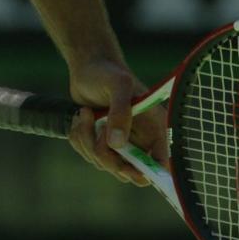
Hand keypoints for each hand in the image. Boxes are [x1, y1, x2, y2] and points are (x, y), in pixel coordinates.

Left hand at [67, 56, 168, 185]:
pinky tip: (81, 118)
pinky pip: (88, 155)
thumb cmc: (107, 72)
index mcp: (154, 128)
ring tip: (85, 114)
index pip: (159, 164)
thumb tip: (116, 144)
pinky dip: (79, 139)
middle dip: (106, 155)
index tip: (125, 167)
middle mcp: (139, 140)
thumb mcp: (118, 85)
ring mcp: (119, 143)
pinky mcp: (101, 141)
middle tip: (97, 131)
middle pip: (127, 171)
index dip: (145, 173)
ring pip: (104, 163)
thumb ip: (120, 112)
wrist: (87, 66)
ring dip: (87, 142)